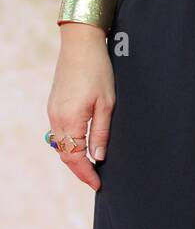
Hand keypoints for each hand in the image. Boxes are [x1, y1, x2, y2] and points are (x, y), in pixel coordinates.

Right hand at [47, 26, 115, 190]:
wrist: (80, 44)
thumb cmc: (98, 70)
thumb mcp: (107, 103)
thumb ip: (101, 132)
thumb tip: (98, 157)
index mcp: (70, 120)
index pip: (75, 158)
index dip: (86, 174)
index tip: (98, 185)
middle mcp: (56, 118)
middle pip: (65, 154)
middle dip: (79, 169)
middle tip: (95, 179)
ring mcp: (52, 111)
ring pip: (60, 144)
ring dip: (73, 156)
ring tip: (91, 165)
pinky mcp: (53, 104)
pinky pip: (58, 132)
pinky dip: (69, 143)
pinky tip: (81, 144)